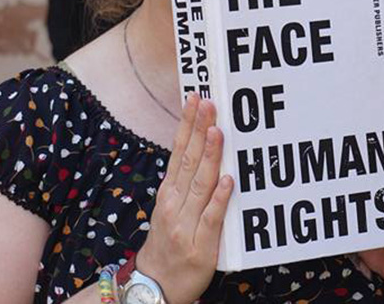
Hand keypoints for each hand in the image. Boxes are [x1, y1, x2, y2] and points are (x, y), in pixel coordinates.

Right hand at [134, 93, 232, 303]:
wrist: (156, 286)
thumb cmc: (170, 241)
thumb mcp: (172, 206)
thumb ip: (187, 179)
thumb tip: (205, 144)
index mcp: (169, 191)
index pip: (178, 150)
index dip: (188, 124)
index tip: (196, 98)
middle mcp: (174, 203)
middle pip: (188, 160)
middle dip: (200, 130)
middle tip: (209, 103)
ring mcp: (186, 223)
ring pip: (199, 184)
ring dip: (209, 156)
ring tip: (218, 131)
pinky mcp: (200, 245)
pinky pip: (211, 218)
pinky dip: (219, 199)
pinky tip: (227, 180)